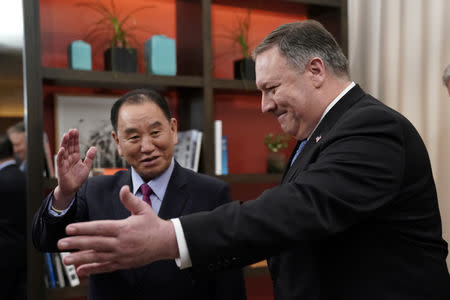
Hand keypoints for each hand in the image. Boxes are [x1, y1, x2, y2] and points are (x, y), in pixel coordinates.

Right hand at [54, 129, 95, 206]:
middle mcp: (69, 158)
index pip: (75, 146)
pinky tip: (62, 149)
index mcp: (75, 157)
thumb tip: (94, 147)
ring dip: (64, 143)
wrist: (73, 188)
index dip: (75, 138)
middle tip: (71, 130)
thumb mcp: (86, 166)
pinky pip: (60, 160)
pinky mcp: (61, 168)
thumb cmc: (78, 178)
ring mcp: (64, 162)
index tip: (75, 130)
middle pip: (69, 146)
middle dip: (70, 138)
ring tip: (66, 135)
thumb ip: (89, 157)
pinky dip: (61, 154)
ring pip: (64, 151)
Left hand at [57, 185, 178, 275]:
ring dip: (80, 258)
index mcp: (123, 228)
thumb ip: (130, 199)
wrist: (166, 242)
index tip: (69, 229)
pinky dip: (92, 269)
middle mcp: (120, 243)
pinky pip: (105, 267)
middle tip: (60, 244)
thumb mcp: (143, 209)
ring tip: (66, 260)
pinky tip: (80, 270)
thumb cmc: (153, 224)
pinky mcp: (123, 263)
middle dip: (76, 243)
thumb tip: (123, 188)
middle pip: (94, 243)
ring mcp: (121, 255)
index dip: (83, 229)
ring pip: (97, 257)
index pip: (99, 228)